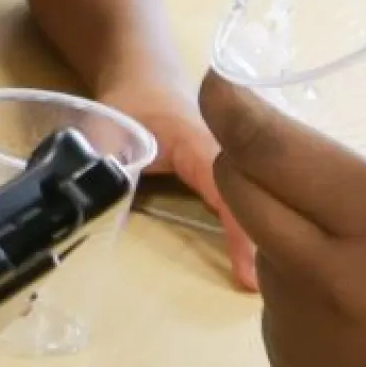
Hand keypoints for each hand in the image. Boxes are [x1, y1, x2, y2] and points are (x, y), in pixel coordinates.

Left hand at [95, 68, 260, 290]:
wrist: (144, 72)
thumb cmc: (128, 99)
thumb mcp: (107, 130)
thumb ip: (101, 169)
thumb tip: (94, 219)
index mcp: (202, 146)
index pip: (229, 193)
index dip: (241, 236)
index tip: (250, 280)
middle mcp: (229, 158)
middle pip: (259, 202)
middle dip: (268, 244)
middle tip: (269, 294)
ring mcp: (235, 166)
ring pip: (260, 203)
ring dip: (266, 238)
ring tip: (271, 286)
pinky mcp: (232, 175)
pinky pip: (249, 203)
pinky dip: (253, 229)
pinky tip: (256, 261)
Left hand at [202, 75, 365, 366]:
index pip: (269, 150)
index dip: (236, 105)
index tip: (227, 75)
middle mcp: (329, 293)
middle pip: (244, 195)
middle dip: (245, 151)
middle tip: (273, 123)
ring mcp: (307, 357)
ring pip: (265, 258)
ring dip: (280, 222)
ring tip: (335, 204)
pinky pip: (283, 319)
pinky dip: (304, 289)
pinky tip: (363, 291)